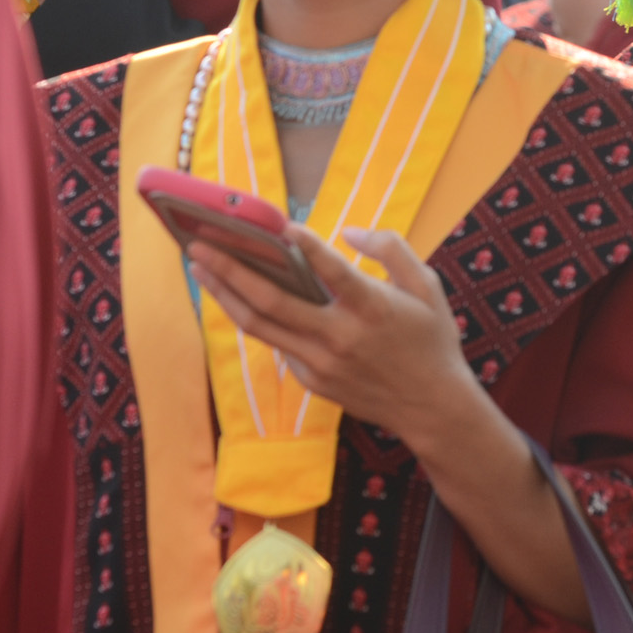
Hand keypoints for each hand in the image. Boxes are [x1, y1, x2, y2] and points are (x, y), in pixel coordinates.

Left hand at [186, 224, 482, 443]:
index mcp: (372, 308)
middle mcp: (341, 337)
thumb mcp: (427, 287)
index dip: (305, 245)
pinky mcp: (314, 381)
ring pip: (260, 326)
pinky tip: (238, 297)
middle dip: (230, 270)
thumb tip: (350, 232)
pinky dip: (257, 320)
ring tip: (200, 267)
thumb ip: (391, 250)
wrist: (433, 408)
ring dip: (225, 295)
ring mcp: (322, 363)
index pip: (332, 271)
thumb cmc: (432, 341)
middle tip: (199, 243)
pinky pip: (279, 345)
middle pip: (272, 302)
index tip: (279, 224)